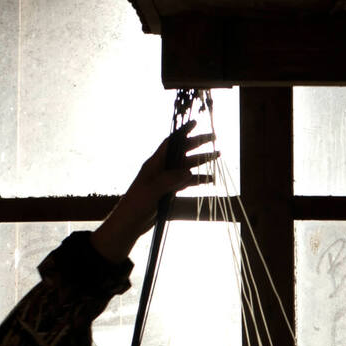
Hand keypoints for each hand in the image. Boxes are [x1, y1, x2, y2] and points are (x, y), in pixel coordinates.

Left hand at [90, 121, 217, 263]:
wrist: (129, 223)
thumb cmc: (135, 204)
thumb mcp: (151, 191)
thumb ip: (169, 180)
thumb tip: (189, 172)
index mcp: (154, 163)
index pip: (171, 142)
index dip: (183, 132)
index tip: (195, 122)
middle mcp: (161, 168)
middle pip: (182, 152)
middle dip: (198, 144)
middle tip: (214, 138)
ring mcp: (166, 180)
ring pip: (187, 167)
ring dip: (201, 162)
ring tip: (217, 156)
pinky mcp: (169, 192)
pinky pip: (186, 183)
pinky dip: (198, 180)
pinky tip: (209, 180)